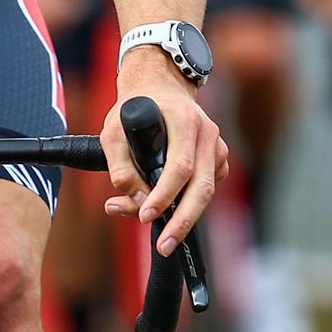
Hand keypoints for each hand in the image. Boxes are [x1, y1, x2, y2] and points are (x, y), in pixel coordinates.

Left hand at [100, 50, 228, 257]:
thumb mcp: (113, 131)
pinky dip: (190, 202)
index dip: (164, 195)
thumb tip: (135, 200)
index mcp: (184, 121)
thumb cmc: (134, 108)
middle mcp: (207, 132)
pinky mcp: (218, 156)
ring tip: (164, 236)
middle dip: (183, 220)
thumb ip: (119, 167)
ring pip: (207, 190)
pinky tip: (169, 205)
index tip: (145, 215)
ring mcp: (216, 145)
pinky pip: (208, 186)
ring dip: (185, 215)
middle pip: (202, 186)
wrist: (160, 85)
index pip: (180, 167)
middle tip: (166, 246)